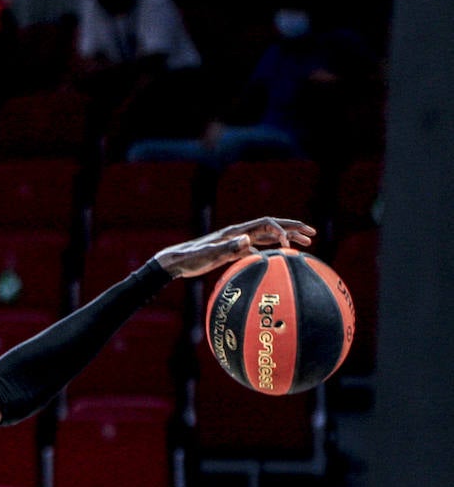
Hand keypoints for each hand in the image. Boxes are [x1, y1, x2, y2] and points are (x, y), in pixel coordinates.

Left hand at [153, 217, 315, 280]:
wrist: (174, 262)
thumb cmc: (189, 258)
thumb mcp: (207, 255)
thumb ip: (226, 248)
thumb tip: (247, 240)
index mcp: (235, 232)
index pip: (265, 224)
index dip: (281, 230)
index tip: (290, 245)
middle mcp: (238, 233)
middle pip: (271, 226)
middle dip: (292, 228)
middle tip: (312, 233)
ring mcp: (236, 242)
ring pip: (267, 236)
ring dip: (286, 238)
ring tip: (305, 244)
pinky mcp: (231, 251)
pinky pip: (257, 248)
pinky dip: (271, 250)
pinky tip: (280, 257)